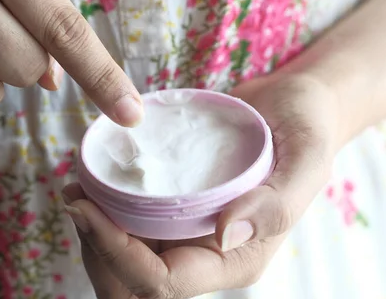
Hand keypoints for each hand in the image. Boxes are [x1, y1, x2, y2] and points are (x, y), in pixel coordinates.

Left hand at [62, 73, 340, 298]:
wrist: (294, 105)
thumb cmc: (307, 129)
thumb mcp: (308, 159)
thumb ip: (277, 203)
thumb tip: (225, 234)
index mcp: (236, 258)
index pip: (164, 283)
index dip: (119, 255)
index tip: (87, 209)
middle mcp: (208, 253)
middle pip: (133, 285)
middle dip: (97, 253)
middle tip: (77, 201)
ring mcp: (190, 233)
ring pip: (125, 261)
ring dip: (93, 234)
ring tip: (78, 189)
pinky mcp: (177, 210)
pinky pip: (130, 226)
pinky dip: (104, 211)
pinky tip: (93, 180)